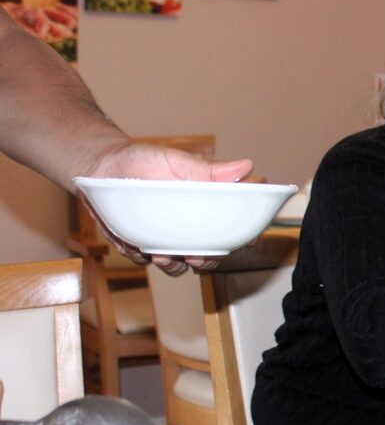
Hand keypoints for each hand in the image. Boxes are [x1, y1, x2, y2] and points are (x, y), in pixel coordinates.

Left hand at [79, 142, 254, 274]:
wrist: (98, 165)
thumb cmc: (142, 159)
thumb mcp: (175, 162)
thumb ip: (208, 171)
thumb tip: (246, 166)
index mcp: (203, 209)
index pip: (231, 230)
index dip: (244, 240)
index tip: (245, 243)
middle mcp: (186, 228)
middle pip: (207, 255)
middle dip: (205, 262)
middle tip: (196, 257)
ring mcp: (162, 239)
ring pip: (176, 265)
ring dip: (172, 265)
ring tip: (161, 256)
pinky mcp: (136, 246)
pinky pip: (141, 259)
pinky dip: (139, 255)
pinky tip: (133, 243)